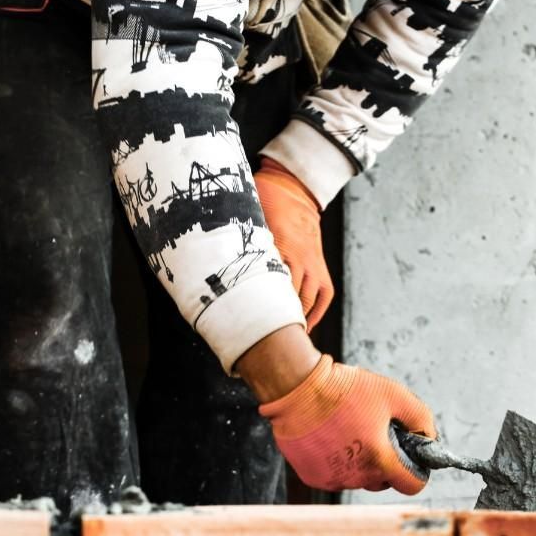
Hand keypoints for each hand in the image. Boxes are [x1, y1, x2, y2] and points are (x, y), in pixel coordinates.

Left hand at [255, 158, 332, 330]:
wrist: (294, 192)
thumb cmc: (265, 203)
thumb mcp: (248, 218)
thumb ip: (238, 240)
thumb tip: (212, 256)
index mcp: (284, 247)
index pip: (273, 286)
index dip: (262, 308)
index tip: (248, 325)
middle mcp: (302, 259)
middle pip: (291, 299)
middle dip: (277, 321)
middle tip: (261, 342)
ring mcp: (315, 265)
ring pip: (308, 302)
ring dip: (295, 321)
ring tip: (280, 340)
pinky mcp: (322, 268)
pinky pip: (323, 297)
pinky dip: (314, 314)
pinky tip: (303, 327)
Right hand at [259, 353, 436, 494]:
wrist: (298, 389)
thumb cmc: (346, 389)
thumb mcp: (393, 394)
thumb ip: (420, 418)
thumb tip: (428, 438)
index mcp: (380, 460)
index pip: (412, 485)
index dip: (416, 471)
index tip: (409, 456)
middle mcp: (356, 477)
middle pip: (382, 481)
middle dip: (384, 462)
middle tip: (374, 433)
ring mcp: (332, 480)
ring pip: (357, 478)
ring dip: (359, 462)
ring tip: (348, 431)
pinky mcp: (312, 477)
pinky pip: (334, 475)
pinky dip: (336, 461)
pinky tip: (329, 437)